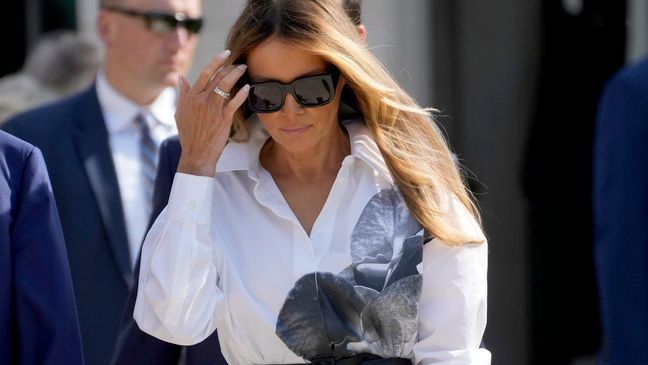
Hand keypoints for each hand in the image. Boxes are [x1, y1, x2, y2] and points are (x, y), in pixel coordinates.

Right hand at [175, 50, 249, 176]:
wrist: (196, 154)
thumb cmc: (188, 134)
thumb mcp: (180, 112)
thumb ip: (182, 94)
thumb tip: (181, 78)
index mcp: (191, 97)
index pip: (205, 73)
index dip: (216, 61)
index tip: (225, 53)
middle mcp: (201, 100)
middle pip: (218, 77)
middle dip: (230, 66)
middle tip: (239, 62)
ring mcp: (212, 109)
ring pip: (226, 86)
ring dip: (236, 75)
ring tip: (243, 69)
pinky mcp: (223, 119)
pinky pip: (234, 102)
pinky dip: (241, 93)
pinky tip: (247, 87)